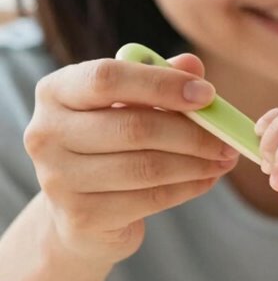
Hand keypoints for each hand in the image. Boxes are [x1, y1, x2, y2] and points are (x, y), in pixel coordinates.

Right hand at [23, 55, 238, 264]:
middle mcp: (46, 133)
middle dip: (193, 133)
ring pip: (147, 167)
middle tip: (228, 138)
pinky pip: (150, 198)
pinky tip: (206, 179)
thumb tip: (192, 64)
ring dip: (197, 163)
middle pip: (135, 128)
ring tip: (224, 159)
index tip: (207, 94)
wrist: (83, 211)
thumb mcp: (130, 105)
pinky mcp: (81, 216)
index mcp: (56, 91)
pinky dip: (188, 187)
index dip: (162, 84)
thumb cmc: (112, 143)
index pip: (106, 78)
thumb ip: (159, 80)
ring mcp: (59, 178)